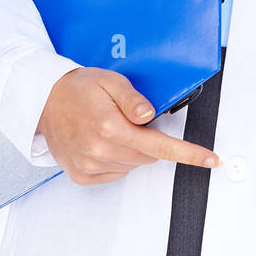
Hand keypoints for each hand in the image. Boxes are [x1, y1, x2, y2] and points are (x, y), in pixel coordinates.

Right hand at [37, 67, 221, 185]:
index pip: (161, 147)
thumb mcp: (110, 81)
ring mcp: (90, 166)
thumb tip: (150, 115)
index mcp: (111, 128)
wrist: (43, 101)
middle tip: (130, 119)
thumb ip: (133, 98)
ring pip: (133, 165)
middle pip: (148, 156)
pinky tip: (102, 142)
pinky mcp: (82, 175)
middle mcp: (100, 151)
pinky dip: (117, 159)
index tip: (212, 160)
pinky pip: (115, 173)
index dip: (189, 154)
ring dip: (132, 149)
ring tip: (110, 127)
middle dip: (148, 139)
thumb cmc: (78, 89)